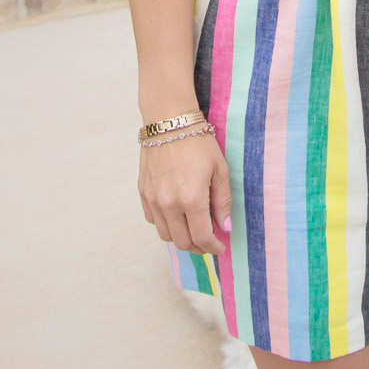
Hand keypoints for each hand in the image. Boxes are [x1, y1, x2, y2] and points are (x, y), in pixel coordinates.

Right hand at [138, 133, 231, 255]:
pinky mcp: (143, 192)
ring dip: (181, 238)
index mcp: (191, 199)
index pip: (202, 238)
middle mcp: (169, 203)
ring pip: (166, 235)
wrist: (169, 121)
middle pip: (182, 242)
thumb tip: (224, 227)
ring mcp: (153, 199)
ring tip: (193, 228)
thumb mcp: (220, 170)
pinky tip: (177, 214)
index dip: (213, 247)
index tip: (220, 246)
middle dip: (198, 247)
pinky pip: (153, 220)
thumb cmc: (198, 143)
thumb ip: (222, 202)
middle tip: (209, 241)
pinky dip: (166, 224)